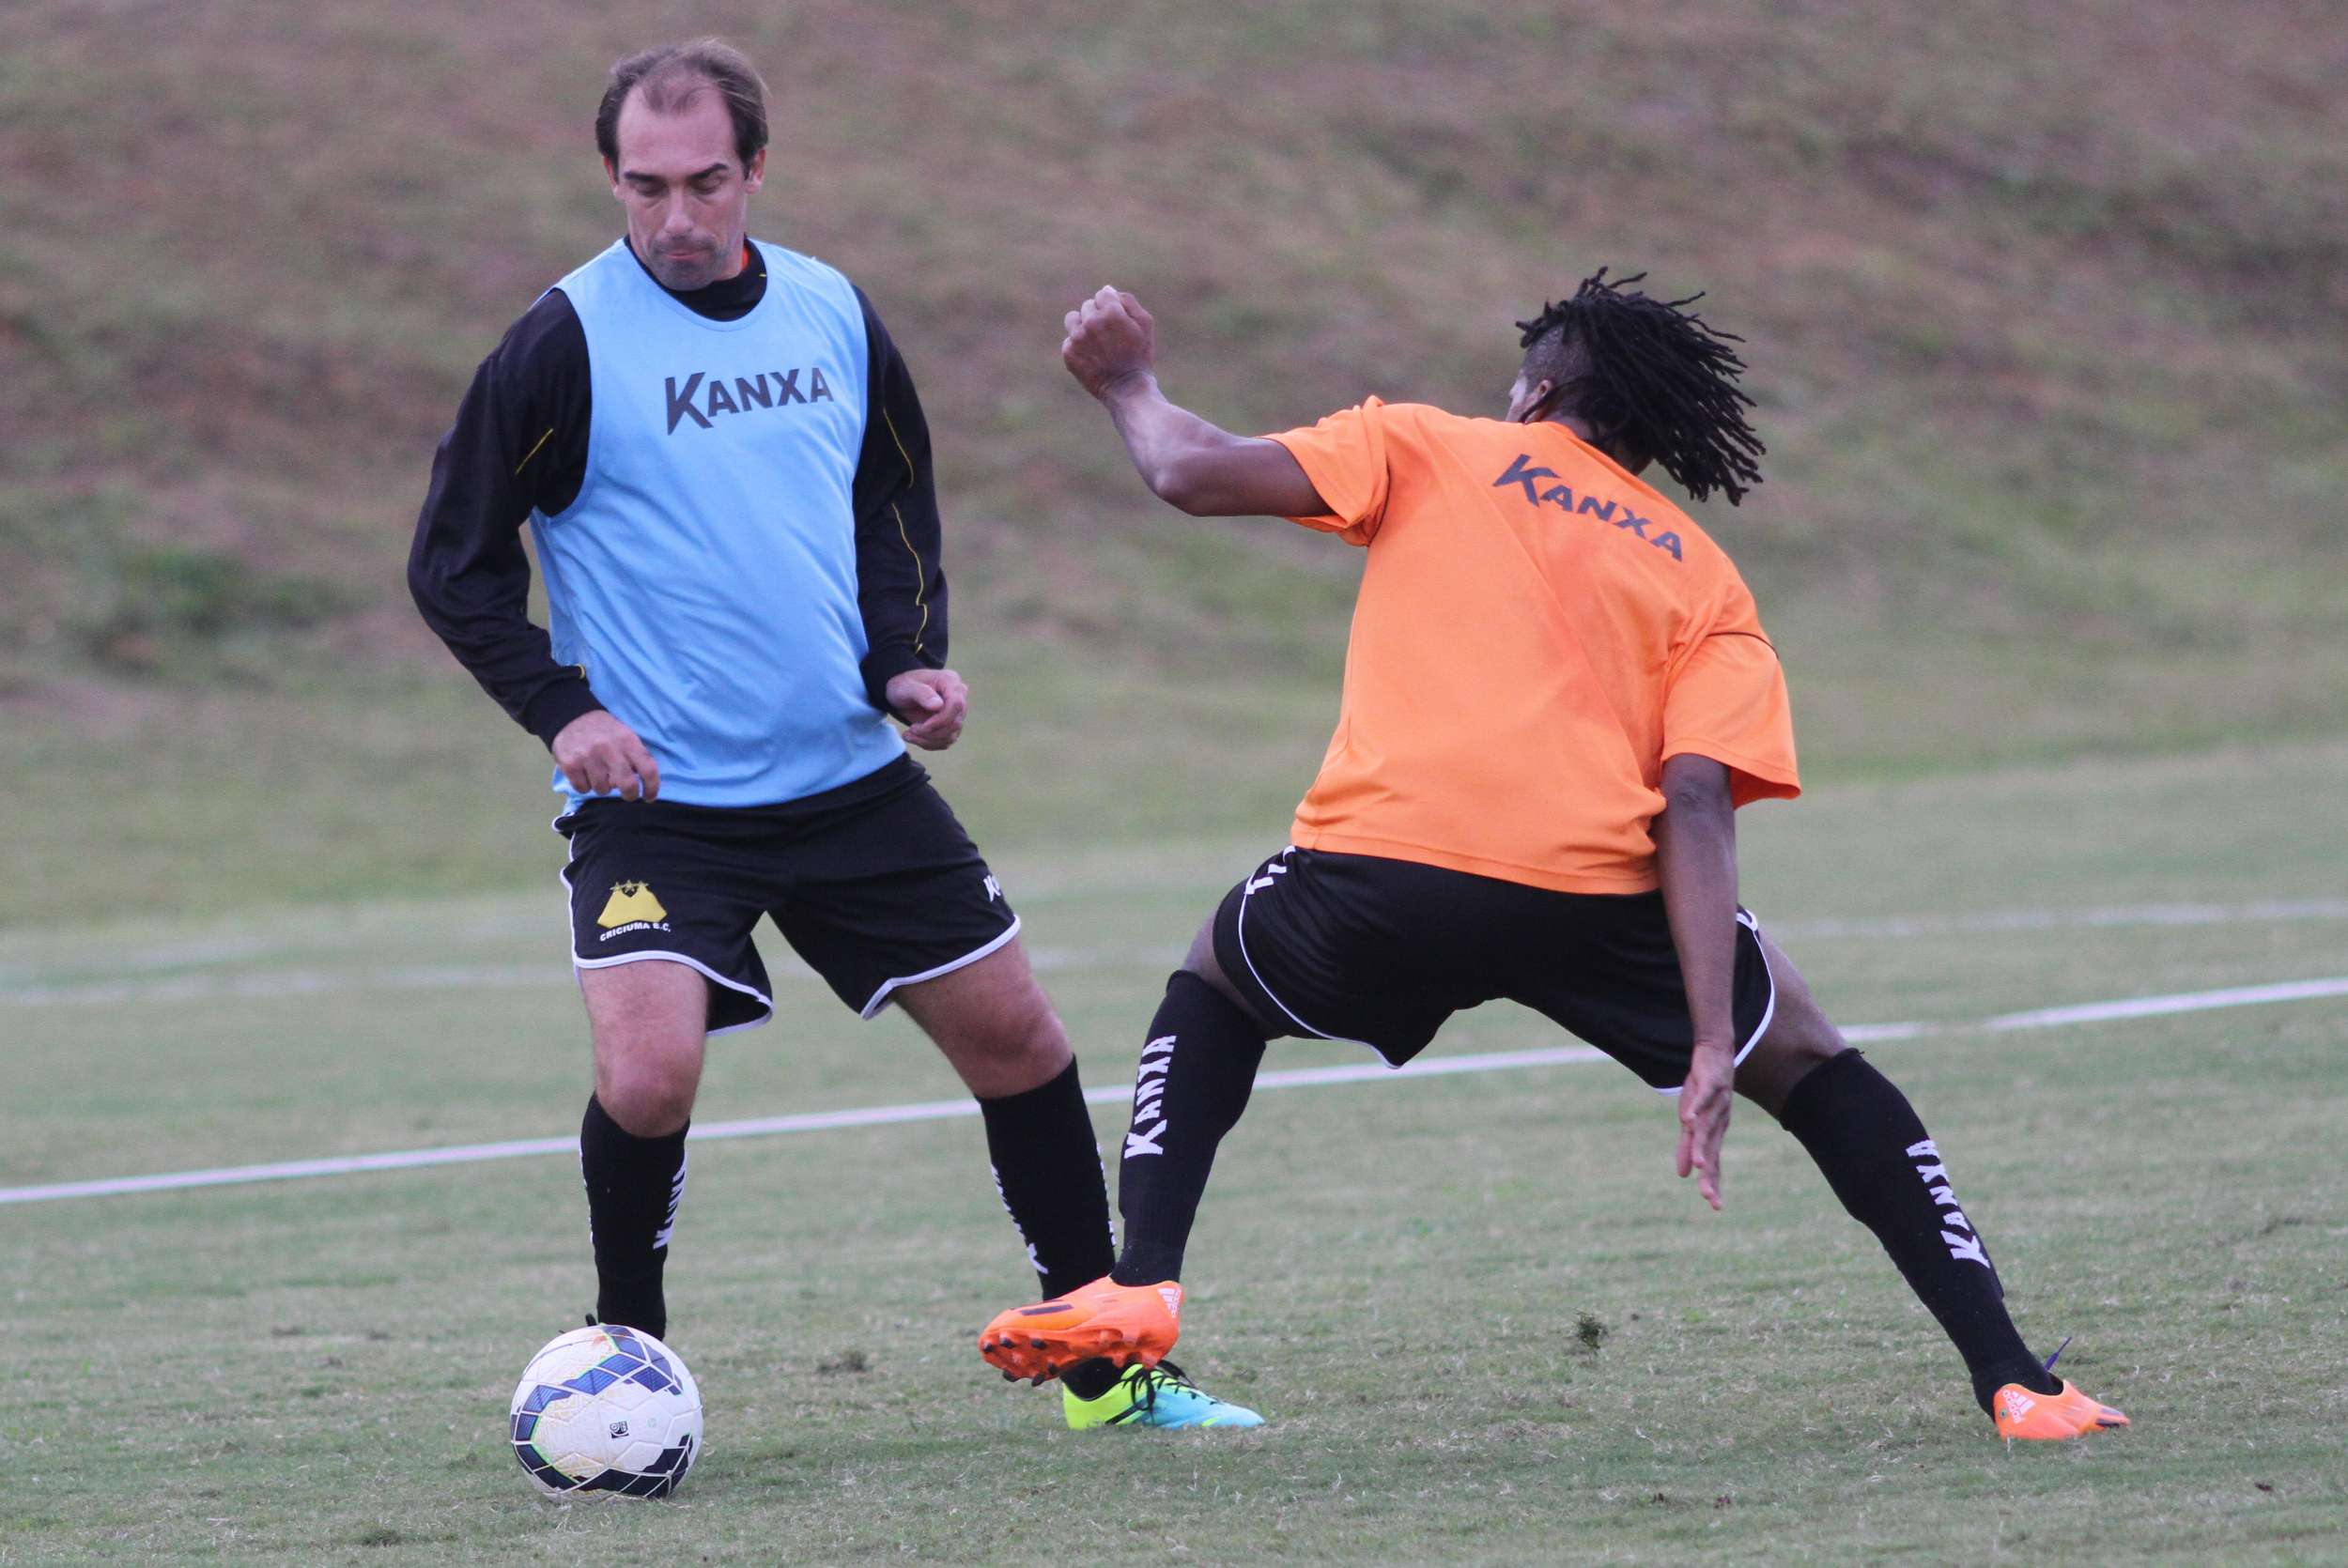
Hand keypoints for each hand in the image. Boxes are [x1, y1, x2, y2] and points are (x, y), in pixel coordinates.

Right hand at [551, 710, 660, 800]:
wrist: (572, 716)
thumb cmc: (604, 731)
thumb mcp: (625, 735)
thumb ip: (635, 756)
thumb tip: (642, 782)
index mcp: (627, 741)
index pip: (648, 769)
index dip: (652, 787)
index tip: (649, 797)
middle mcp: (609, 748)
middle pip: (627, 784)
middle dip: (630, 795)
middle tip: (628, 795)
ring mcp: (588, 757)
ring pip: (603, 789)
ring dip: (603, 787)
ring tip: (599, 774)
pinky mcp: (571, 765)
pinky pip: (583, 788)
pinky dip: (584, 786)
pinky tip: (584, 773)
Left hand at [886, 667, 968, 750]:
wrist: (901, 693)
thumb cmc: (904, 686)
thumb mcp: (906, 686)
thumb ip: (922, 693)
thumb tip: (938, 705)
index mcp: (951, 682)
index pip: (957, 705)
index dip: (941, 720)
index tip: (922, 726)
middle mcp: (959, 697)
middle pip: (955, 723)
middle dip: (932, 732)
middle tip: (911, 729)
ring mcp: (956, 713)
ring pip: (951, 736)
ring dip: (928, 740)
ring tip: (909, 734)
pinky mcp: (950, 726)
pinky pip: (945, 741)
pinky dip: (928, 743)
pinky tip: (913, 737)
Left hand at [1061, 285, 1155, 401]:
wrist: (1127, 389)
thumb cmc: (1140, 356)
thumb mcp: (1145, 324)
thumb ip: (1128, 302)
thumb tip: (1108, 290)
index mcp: (1111, 312)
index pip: (1102, 294)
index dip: (1112, 306)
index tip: (1118, 322)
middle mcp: (1091, 322)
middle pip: (1088, 306)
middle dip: (1098, 316)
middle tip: (1110, 336)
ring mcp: (1077, 338)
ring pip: (1073, 318)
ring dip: (1082, 326)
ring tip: (1096, 343)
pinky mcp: (1069, 353)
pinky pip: (1069, 339)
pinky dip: (1078, 346)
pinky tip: (1091, 357)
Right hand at [1675, 1042, 1734, 1210]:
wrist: (1715, 1054)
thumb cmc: (1703, 1092)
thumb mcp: (1692, 1122)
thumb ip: (1688, 1148)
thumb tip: (1684, 1175)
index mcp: (1714, 1133)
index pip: (1714, 1162)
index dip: (1714, 1182)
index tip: (1715, 1206)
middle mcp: (1719, 1122)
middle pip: (1713, 1151)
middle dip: (1710, 1174)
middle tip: (1709, 1197)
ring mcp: (1717, 1104)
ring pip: (1707, 1129)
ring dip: (1701, 1147)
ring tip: (1697, 1165)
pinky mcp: (1711, 1084)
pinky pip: (1703, 1098)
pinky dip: (1696, 1107)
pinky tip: (1689, 1118)